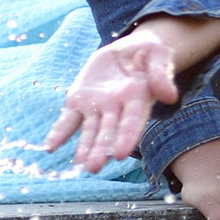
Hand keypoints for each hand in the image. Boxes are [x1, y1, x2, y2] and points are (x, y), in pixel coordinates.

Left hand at [43, 35, 181, 172]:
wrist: (126, 51)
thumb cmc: (148, 54)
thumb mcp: (158, 56)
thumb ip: (161, 74)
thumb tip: (170, 97)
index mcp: (138, 100)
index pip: (132, 121)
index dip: (126, 137)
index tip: (120, 153)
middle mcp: (117, 109)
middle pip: (108, 131)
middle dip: (101, 149)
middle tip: (94, 167)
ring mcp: (97, 107)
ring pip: (89, 130)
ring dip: (84, 148)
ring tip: (79, 165)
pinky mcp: (79, 101)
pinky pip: (67, 120)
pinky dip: (59, 133)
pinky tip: (50, 147)